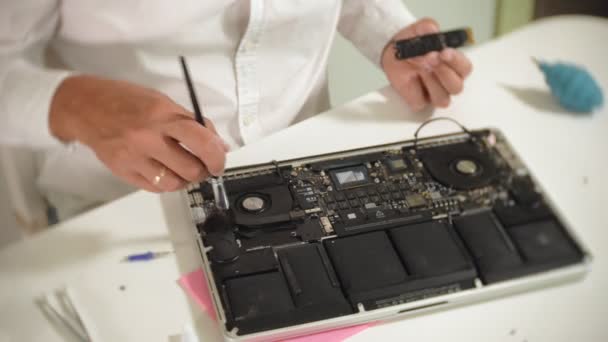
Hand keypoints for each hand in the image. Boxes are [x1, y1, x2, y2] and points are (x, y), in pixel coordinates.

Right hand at [49, 75, 227, 191]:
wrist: (83, 107)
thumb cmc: (126, 101)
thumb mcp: (162, 101)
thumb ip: (191, 123)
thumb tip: (217, 145)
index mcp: (162, 115)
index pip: (201, 141)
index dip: (217, 156)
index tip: (220, 161)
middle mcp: (148, 137)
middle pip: (191, 168)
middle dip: (203, 170)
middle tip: (204, 166)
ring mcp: (134, 157)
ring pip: (175, 184)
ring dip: (186, 180)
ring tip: (184, 169)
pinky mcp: (123, 171)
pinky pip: (155, 188)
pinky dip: (166, 183)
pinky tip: (165, 171)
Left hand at [382, 18, 472, 111]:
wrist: (393, 51)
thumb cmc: (412, 43)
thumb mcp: (419, 29)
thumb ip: (427, 27)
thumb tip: (432, 29)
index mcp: (454, 64)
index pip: (465, 68)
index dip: (456, 61)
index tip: (444, 52)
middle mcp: (448, 81)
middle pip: (456, 87)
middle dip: (443, 72)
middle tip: (429, 58)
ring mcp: (434, 93)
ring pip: (442, 100)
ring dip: (430, 83)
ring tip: (419, 68)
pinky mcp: (419, 100)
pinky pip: (420, 103)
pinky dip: (414, 92)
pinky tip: (410, 79)